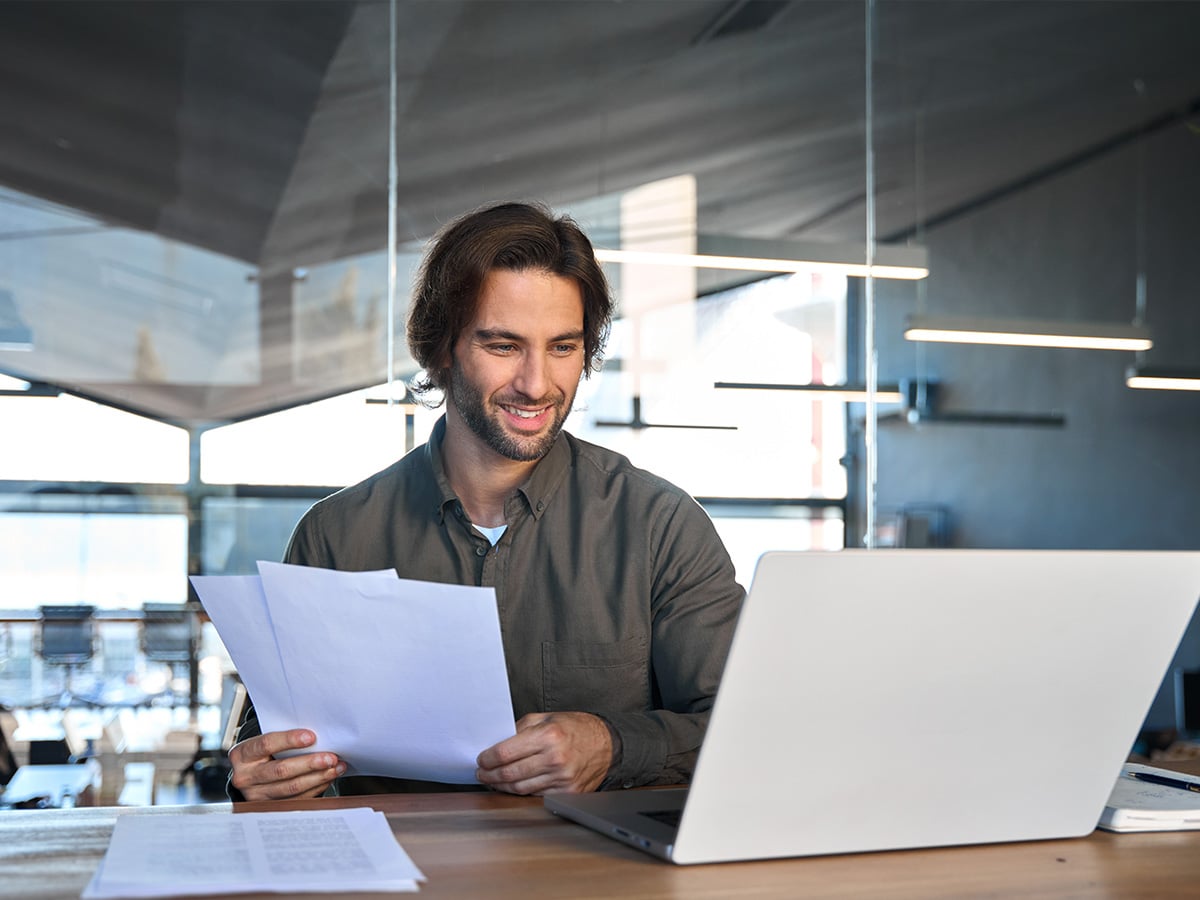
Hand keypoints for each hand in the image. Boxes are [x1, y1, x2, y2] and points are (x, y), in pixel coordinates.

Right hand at [228, 729, 345, 801]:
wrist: (249, 773)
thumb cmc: (263, 753)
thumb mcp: (264, 743)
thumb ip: (283, 740)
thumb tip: (318, 737)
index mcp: (242, 755)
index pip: (266, 745)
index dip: (289, 740)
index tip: (312, 737)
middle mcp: (245, 777)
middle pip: (281, 770)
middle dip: (310, 763)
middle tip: (331, 757)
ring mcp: (256, 795)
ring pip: (291, 787)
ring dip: (318, 777)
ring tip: (335, 767)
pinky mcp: (269, 807)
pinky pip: (297, 799)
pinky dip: (316, 787)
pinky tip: (327, 778)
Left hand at [475, 712, 611, 795]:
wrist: (607, 744)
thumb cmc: (576, 728)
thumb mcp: (546, 718)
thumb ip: (520, 729)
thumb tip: (496, 743)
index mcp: (548, 736)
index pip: (506, 752)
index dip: (488, 758)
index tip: (481, 759)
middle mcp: (555, 758)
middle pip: (510, 773)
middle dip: (490, 775)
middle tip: (482, 773)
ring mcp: (562, 778)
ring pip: (520, 788)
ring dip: (501, 786)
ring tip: (493, 781)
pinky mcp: (567, 792)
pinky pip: (535, 796)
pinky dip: (521, 793)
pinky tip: (513, 787)